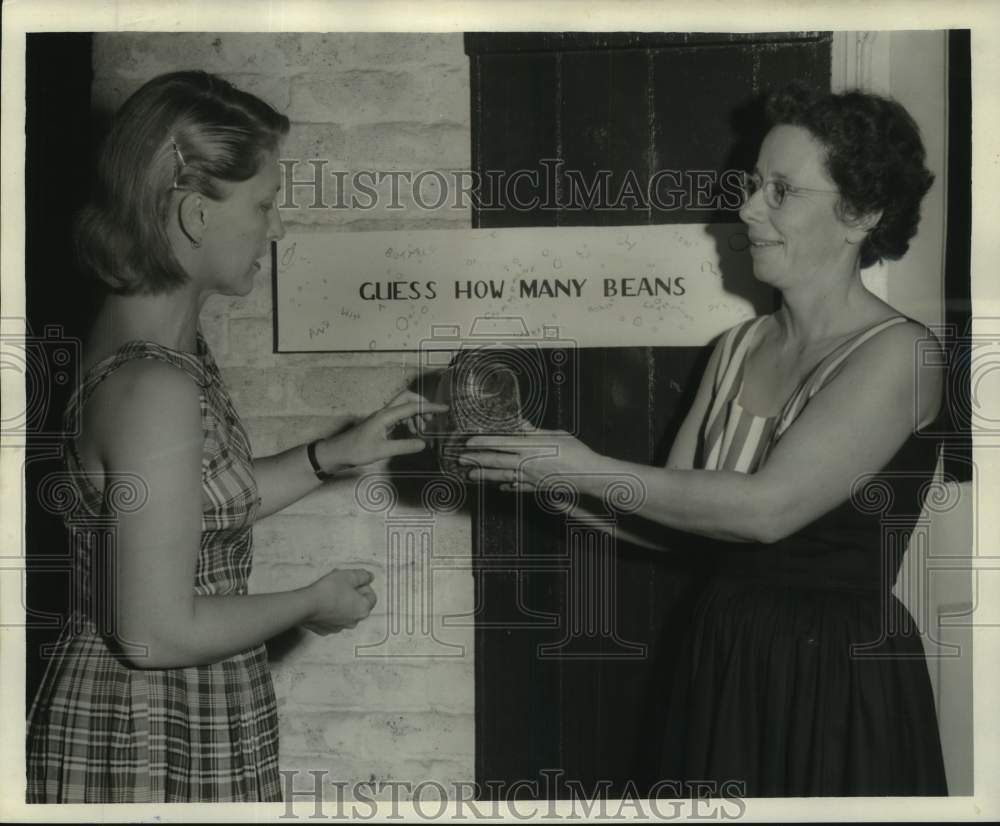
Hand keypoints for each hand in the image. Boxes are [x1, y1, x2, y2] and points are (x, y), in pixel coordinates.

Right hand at [302, 568, 377, 635]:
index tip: (353, 580)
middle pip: (358, 604)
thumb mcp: (349, 576)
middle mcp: (353, 622)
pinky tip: (323, 602)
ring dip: (341, 601)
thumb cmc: (329, 590)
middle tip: (341, 582)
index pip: (371, 596)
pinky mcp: (326, 630)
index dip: (363, 585)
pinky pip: (333, 618)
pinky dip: (331, 610)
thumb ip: (362, 575)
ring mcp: (339, 627)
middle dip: (351, 591)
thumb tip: (369, 577)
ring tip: (330, 590)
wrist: (306, 605)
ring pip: (345, 611)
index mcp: (363, 610)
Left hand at [315, 390, 448, 470]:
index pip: (412, 407)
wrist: (337, 453)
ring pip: (403, 408)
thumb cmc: (356, 451)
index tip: (445, 409)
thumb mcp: (382, 450)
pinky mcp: (380, 424)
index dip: (430, 408)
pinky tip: (412, 433)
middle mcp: (384, 413)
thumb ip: (404, 446)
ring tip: (423, 429)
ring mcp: (382, 418)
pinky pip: (399, 417)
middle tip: (432, 419)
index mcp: (386, 415)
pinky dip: (409, 421)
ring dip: (416, 415)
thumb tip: (424, 443)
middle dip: (422, 405)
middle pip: (407, 399)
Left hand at [457, 422, 596, 492]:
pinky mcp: (537, 487)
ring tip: (471, 475)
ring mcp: (530, 477)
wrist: (588, 475)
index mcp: (530, 447)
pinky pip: (518, 487)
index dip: (483, 443)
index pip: (501, 444)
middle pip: (496, 461)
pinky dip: (507, 486)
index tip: (469, 442)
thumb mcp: (555, 435)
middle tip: (461, 459)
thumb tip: (520, 425)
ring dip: (485, 475)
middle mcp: (526, 463)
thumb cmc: (576, 452)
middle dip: (476, 460)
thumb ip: (535, 432)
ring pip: (502, 476)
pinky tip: (500, 486)